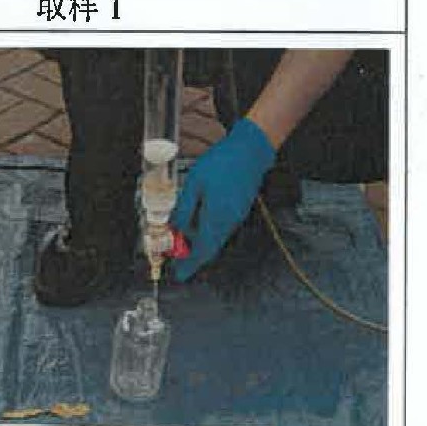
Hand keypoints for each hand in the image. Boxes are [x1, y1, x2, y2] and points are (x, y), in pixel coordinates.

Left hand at [170, 118, 274, 278]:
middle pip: (209, 247)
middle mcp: (229, 222)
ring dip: (199, 241)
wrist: (251, 151)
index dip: (190, 265)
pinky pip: (221, 227)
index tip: (180, 274)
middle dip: (192, 254)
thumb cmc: (222, 163)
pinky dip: (208, 230)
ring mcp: (237, 215)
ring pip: (215, 237)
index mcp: (217, 218)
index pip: (202, 251)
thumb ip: (185, 209)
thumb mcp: (194, 184)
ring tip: (182, 234)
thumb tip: (177, 228)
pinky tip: (198, 220)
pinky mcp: (240, 208)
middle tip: (176, 254)